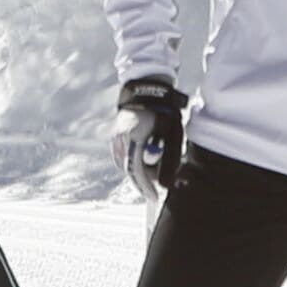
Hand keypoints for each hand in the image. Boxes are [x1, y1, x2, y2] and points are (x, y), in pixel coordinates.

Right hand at [115, 77, 189, 194]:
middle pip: (130, 169)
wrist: (147, 89)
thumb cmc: (162, 110)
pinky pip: (124, 155)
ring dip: (140, 170)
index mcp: (132, 138)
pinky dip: (134, 161)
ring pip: (126, 163)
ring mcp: (115, 137)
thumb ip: (168, 159)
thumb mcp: (171, 134)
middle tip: (159, 187)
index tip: (154, 197)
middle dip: (145, 180)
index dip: (146, 186)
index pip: (136, 170)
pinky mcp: (115, 136)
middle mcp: (119, 139)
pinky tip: (146, 160)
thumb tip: (166, 183)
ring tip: (155, 171)